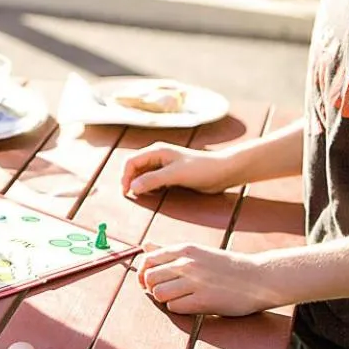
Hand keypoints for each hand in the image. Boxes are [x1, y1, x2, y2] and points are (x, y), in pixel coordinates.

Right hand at [121, 143, 235, 196]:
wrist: (223, 171)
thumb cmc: (201, 169)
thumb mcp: (175, 174)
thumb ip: (153, 180)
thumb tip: (132, 187)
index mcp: (157, 151)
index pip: (131, 161)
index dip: (125, 176)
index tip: (126, 192)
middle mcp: (158, 156)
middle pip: (135, 167)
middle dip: (130, 180)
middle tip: (130, 197)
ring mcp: (165, 165)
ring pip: (144, 174)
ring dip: (139, 184)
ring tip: (140, 197)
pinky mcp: (172, 174)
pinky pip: (154, 180)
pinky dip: (149, 187)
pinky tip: (152, 195)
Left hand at [138, 243, 275, 315]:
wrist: (259, 277)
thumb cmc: (226, 266)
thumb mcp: (197, 252)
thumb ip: (169, 251)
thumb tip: (144, 246)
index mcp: (185, 249)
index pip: (147, 260)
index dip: (143, 273)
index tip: (149, 282)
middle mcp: (187, 263)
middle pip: (149, 278)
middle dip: (152, 288)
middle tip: (166, 293)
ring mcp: (195, 281)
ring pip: (158, 294)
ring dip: (164, 300)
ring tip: (179, 298)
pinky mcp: (203, 300)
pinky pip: (174, 307)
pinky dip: (178, 309)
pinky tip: (191, 305)